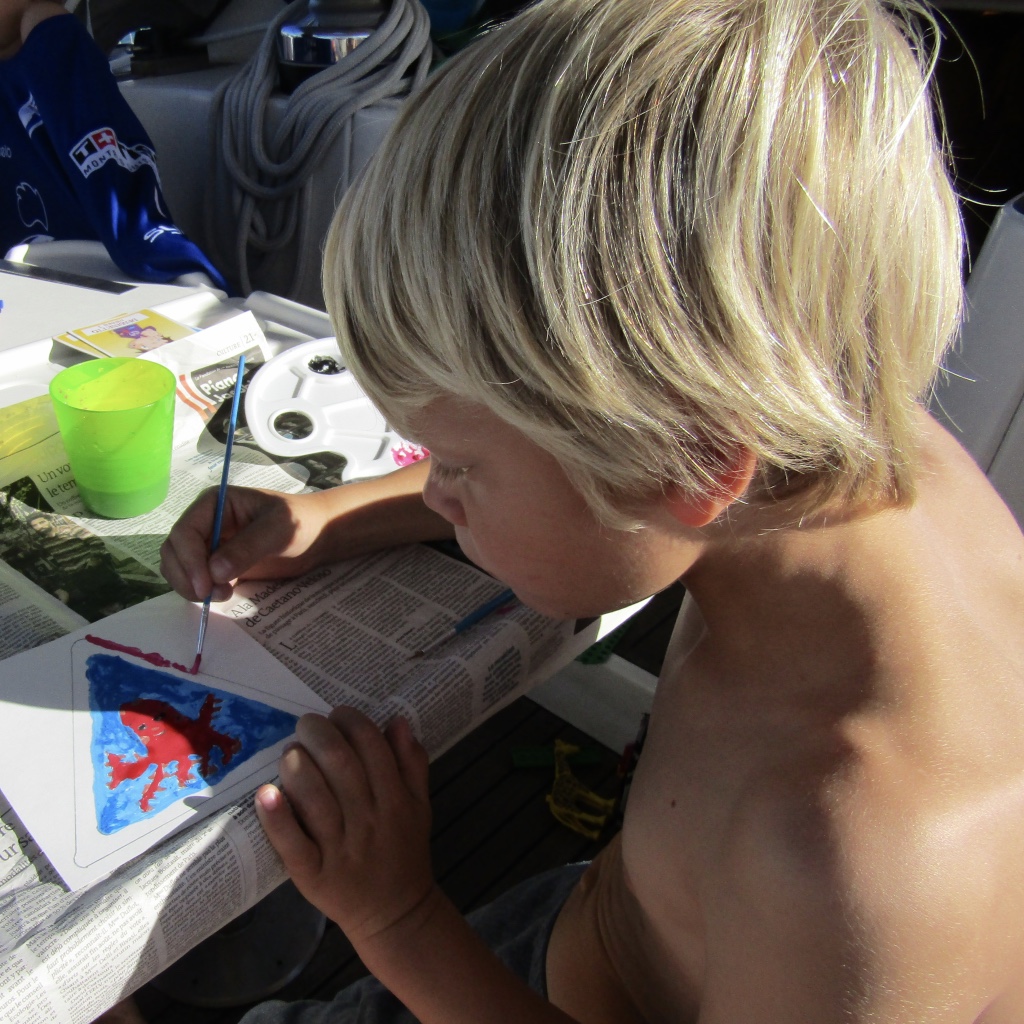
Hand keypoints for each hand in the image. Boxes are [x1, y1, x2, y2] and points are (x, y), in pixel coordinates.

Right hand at [159, 486, 329, 602]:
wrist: (315, 537)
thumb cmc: (300, 523)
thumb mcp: (280, 529)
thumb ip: (248, 547)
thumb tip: (215, 572)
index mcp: (213, 504)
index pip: (184, 532)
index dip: (188, 560)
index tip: (205, 585)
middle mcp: (204, 523)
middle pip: (173, 551)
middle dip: (186, 576)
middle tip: (210, 595)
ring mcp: (208, 544)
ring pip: (179, 568)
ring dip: (191, 586)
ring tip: (223, 594)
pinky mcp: (215, 565)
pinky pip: (194, 580)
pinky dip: (200, 591)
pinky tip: (224, 594)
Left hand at [255, 708, 434, 951]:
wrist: (395, 913)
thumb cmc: (404, 850)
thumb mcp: (420, 805)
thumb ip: (412, 763)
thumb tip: (397, 720)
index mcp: (397, 800)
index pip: (373, 748)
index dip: (352, 722)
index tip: (338, 714)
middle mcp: (369, 821)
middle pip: (342, 766)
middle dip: (320, 735)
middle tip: (307, 725)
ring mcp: (340, 850)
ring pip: (316, 800)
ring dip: (298, 767)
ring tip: (290, 752)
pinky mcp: (312, 875)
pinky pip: (292, 843)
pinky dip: (277, 818)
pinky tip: (265, 793)